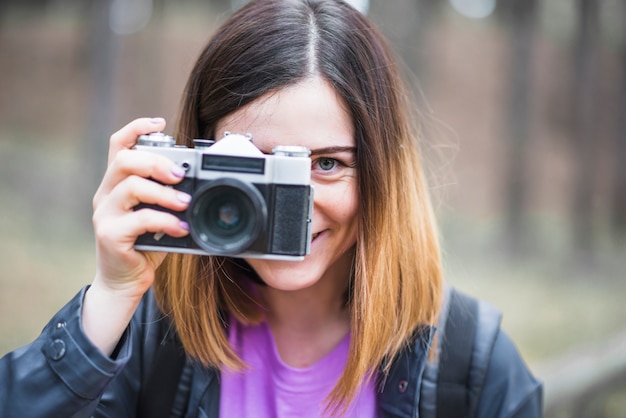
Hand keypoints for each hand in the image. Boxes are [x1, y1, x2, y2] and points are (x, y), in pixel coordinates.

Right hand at [84, 118, 189, 354]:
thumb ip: (168, 196)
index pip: (118, 145)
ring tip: (185, 202)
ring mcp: (105, 214)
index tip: (160, 122)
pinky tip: (180, 227)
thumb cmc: (145, 244)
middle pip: (124, 161)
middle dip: (156, 162)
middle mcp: (106, 194)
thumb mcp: (158, 214)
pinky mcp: (109, 235)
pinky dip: (165, 221)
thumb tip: (199, 182)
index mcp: (117, 183)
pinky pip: (139, 219)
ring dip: (163, 192)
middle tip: (181, 174)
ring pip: (130, 187)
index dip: (137, 128)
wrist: (125, 281)